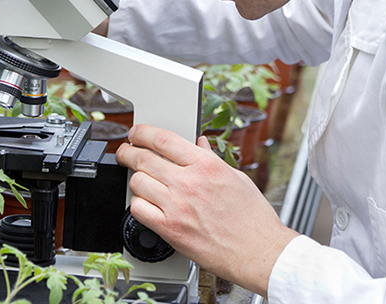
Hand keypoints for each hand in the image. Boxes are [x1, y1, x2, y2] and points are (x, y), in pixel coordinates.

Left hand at [116, 125, 297, 296]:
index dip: (143, 132)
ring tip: (141, 180)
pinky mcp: (170, 230)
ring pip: (137, 182)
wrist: (260, 253)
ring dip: (136, 179)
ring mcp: (177, 207)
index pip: (162, 139)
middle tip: (125, 152)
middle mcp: (188, 183)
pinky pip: (139, 210)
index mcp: (205, 165)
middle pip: (143, 158)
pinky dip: (138, 204)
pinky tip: (146, 203)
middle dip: (128, 152)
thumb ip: (211, 158)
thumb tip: (199, 143)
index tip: (136, 133)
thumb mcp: (236, 177)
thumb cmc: (253, 218)